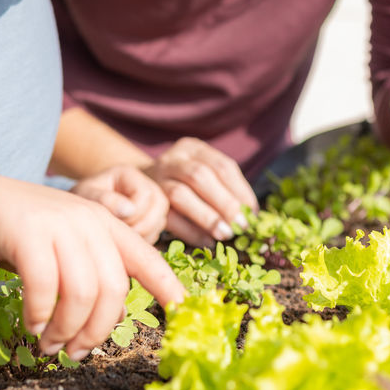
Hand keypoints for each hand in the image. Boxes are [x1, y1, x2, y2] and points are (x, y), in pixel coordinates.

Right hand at [0, 176, 183, 359]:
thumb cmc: (29, 234)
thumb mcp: (71, 247)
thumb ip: (94, 274)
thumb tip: (113, 319)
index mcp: (107, 225)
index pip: (147, 258)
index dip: (168, 286)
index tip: (184, 312)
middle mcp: (90, 222)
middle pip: (113, 288)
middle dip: (98, 330)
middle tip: (77, 353)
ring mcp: (60, 225)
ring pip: (81, 293)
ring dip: (66, 330)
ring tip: (51, 345)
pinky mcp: (29, 233)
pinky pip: (44, 287)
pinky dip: (40, 315)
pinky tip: (32, 325)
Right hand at [142, 137, 258, 245]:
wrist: (136, 184)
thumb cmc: (183, 182)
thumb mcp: (201, 172)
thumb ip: (223, 187)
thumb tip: (251, 214)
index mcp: (192, 148)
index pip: (221, 165)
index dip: (240, 190)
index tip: (253, 212)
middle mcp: (172, 159)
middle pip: (200, 176)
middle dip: (224, 203)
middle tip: (241, 225)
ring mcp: (155, 178)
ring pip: (180, 194)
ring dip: (206, 217)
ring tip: (225, 235)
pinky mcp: (147, 202)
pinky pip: (168, 217)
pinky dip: (189, 231)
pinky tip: (207, 242)